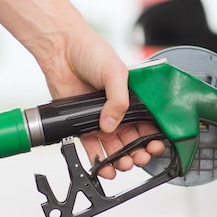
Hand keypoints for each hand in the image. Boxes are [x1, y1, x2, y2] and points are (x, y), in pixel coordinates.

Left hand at [41, 24, 164, 178]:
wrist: (62, 50)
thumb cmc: (91, 52)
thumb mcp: (115, 72)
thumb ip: (119, 99)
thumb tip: (111, 125)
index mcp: (133, 97)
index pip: (148, 123)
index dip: (153, 137)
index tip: (155, 146)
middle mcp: (118, 110)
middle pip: (133, 139)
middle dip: (139, 152)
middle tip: (139, 157)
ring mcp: (101, 118)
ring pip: (115, 147)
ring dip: (121, 159)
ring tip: (123, 164)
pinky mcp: (82, 124)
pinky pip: (93, 147)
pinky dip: (99, 159)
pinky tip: (105, 167)